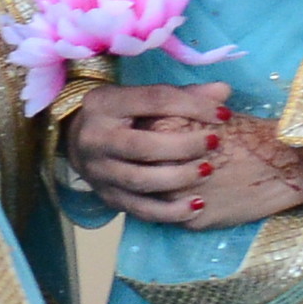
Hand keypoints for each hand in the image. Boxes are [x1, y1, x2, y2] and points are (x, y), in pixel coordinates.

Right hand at [65, 81, 302, 226]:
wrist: (78, 139)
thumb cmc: (123, 114)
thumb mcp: (143, 97)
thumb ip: (184, 94)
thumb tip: (224, 92)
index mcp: (105, 104)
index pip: (153, 101)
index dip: (192, 106)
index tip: (224, 114)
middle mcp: (95, 138)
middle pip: (142, 146)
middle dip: (184, 146)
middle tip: (215, 143)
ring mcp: (98, 171)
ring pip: (140, 180)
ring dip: (179, 178)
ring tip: (208, 171)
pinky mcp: (106, 197)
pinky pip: (140, 209)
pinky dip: (170, 211)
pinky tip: (197, 205)